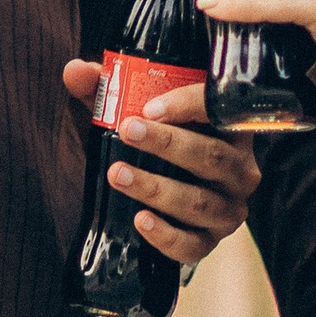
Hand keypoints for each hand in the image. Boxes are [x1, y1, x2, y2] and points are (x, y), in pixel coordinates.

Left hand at [61, 60, 261, 271]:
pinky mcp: (211, 241)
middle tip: (127, 131)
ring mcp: (229, 209)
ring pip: (199, 201)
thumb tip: (75, 71)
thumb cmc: (155, 147)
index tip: (149, 106)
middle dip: (167, 144)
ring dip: (156, 187)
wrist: (168, 201)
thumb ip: (107, 93)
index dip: (188, 106)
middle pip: (211, 156)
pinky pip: (193, 245)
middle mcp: (239, 168)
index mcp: (229, 128)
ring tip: (118, 174)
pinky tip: (140, 221)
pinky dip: (166, 235)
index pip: (220, 109)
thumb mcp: (132, 115)